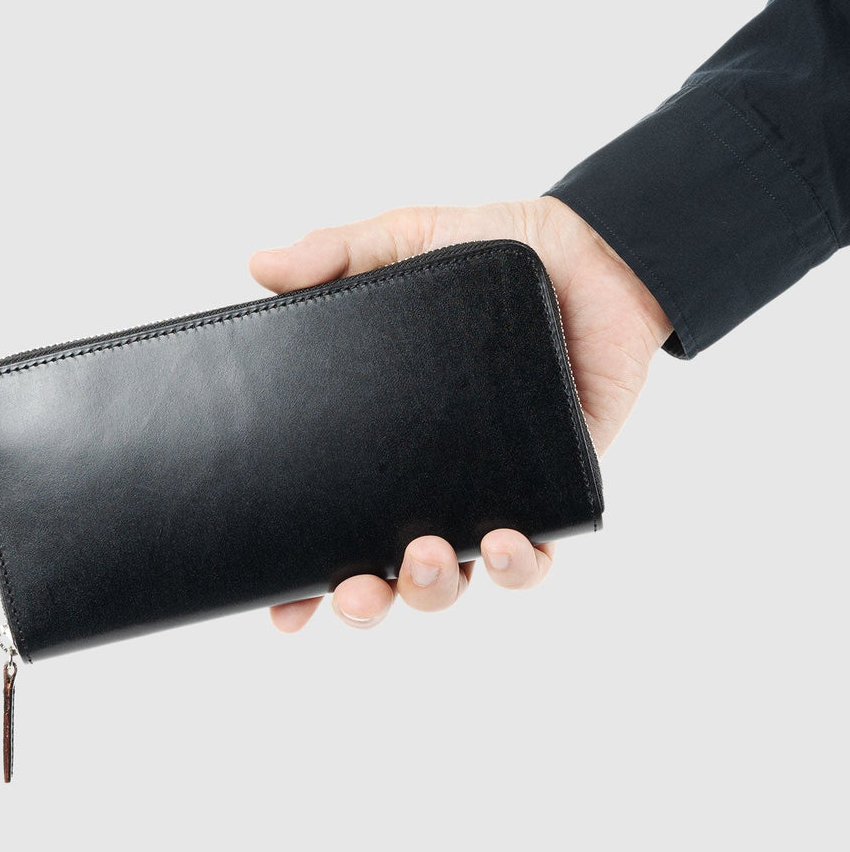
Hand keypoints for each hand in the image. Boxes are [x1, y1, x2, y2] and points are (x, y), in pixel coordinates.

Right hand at [249, 197, 671, 631]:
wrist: (591, 246)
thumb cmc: (489, 251)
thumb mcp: (403, 241)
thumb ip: (335, 254)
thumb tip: (260, 267)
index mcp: (383, 441)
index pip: (334, 525)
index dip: (304, 580)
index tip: (282, 609)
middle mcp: (433, 480)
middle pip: (389, 573)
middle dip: (366, 601)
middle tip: (356, 593)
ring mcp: (492, 490)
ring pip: (460, 578)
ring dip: (435, 589)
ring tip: (427, 558)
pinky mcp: (554, 488)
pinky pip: (538, 552)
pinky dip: (520, 566)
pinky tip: (505, 545)